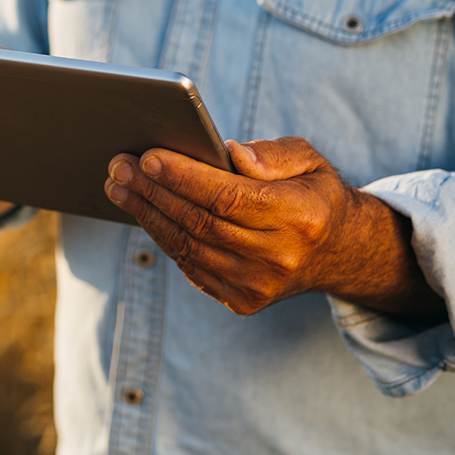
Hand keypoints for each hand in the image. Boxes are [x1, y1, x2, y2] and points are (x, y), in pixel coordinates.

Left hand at [105, 136, 445, 320]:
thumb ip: (273, 154)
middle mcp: (280, 258)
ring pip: (188, 246)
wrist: (336, 252)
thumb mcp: (308, 160)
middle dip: (152, 190)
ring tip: (118, 185)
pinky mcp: (242, 301)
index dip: (184, 177)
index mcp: (300, 217)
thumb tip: (231, 154)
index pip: (229, 197)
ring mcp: (259, 286)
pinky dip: (162, 235)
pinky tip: (141, 209)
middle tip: (118, 165)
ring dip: (146, 213)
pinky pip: (190, 264)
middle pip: (200, 222)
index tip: (148, 155)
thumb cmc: (311, 193)